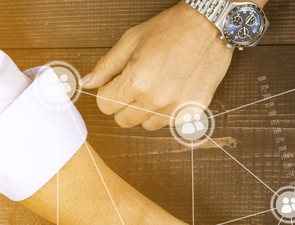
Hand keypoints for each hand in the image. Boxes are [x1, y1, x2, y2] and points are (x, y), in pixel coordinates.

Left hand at [82, 2, 235, 130]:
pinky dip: (168, 112)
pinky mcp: (192, 112)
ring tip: (156, 87)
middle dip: (124, 105)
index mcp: (136, 81)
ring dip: (146, 111)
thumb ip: (107, 66)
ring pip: (147, 125)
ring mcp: (175, 109)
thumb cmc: (171, 29)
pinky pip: (170, 123)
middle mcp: (156, 100)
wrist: (208, 28)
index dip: (107, 92)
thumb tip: (86, 82)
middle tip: (134, 86)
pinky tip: (173, 91)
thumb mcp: (131, 41)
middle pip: (123, 121)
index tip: (116, 83)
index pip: (105, 105)